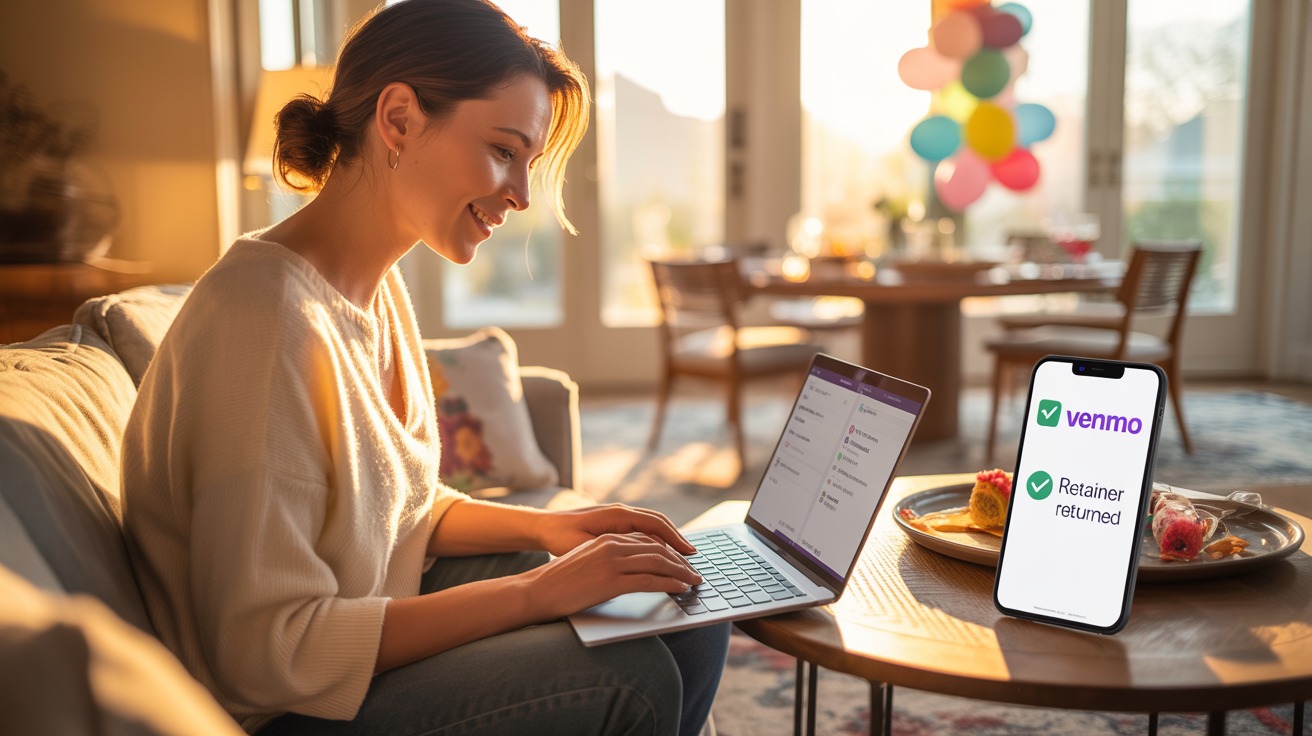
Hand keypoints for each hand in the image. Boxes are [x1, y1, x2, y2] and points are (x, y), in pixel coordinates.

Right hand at [523, 532, 702, 618]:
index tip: (682, 560)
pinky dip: (670, 584)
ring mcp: (612, 562)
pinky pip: (650, 580)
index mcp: (607, 538)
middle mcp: (611, 545)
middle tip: (694, 572)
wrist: (537, 591)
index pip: (648, 539)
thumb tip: (631, 569)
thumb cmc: (559, 582)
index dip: (669, 550)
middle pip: (658, 548)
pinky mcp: (611, 581)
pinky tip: (680, 589)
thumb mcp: (587, 561)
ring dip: (681, 572)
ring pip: (658, 562)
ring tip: (693, 581)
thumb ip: (609, 559)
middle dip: (680, 561)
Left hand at [535, 503, 695, 557]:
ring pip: (652, 526)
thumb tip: (635, 557)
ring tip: (682, 558)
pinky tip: (660, 555)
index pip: (655, 524)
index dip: (675, 539)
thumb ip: (611, 549)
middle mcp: (621, 512)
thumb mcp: (585, 546)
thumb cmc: (561, 537)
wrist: (544, 527)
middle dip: (677, 540)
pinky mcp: (615, 524)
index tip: (688, 554)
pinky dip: (655, 540)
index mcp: (617, 515)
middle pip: (659, 523)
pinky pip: (642, 530)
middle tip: (693, 558)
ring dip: (668, 540)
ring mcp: (619, 517)